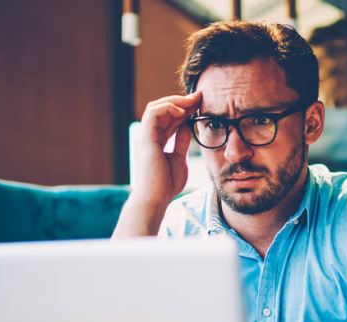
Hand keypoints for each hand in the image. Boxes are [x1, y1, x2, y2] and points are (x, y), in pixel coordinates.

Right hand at [132, 91, 201, 207]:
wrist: (156, 198)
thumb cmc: (166, 184)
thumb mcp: (179, 158)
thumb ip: (182, 142)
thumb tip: (188, 127)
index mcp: (158, 141)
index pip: (169, 118)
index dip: (184, 109)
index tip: (201, 104)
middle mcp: (150, 136)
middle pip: (163, 109)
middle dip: (181, 101)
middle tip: (199, 97)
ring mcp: (146, 136)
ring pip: (156, 107)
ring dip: (174, 101)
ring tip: (191, 102)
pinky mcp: (146, 138)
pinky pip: (154, 113)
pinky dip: (168, 108)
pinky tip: (182, 112)